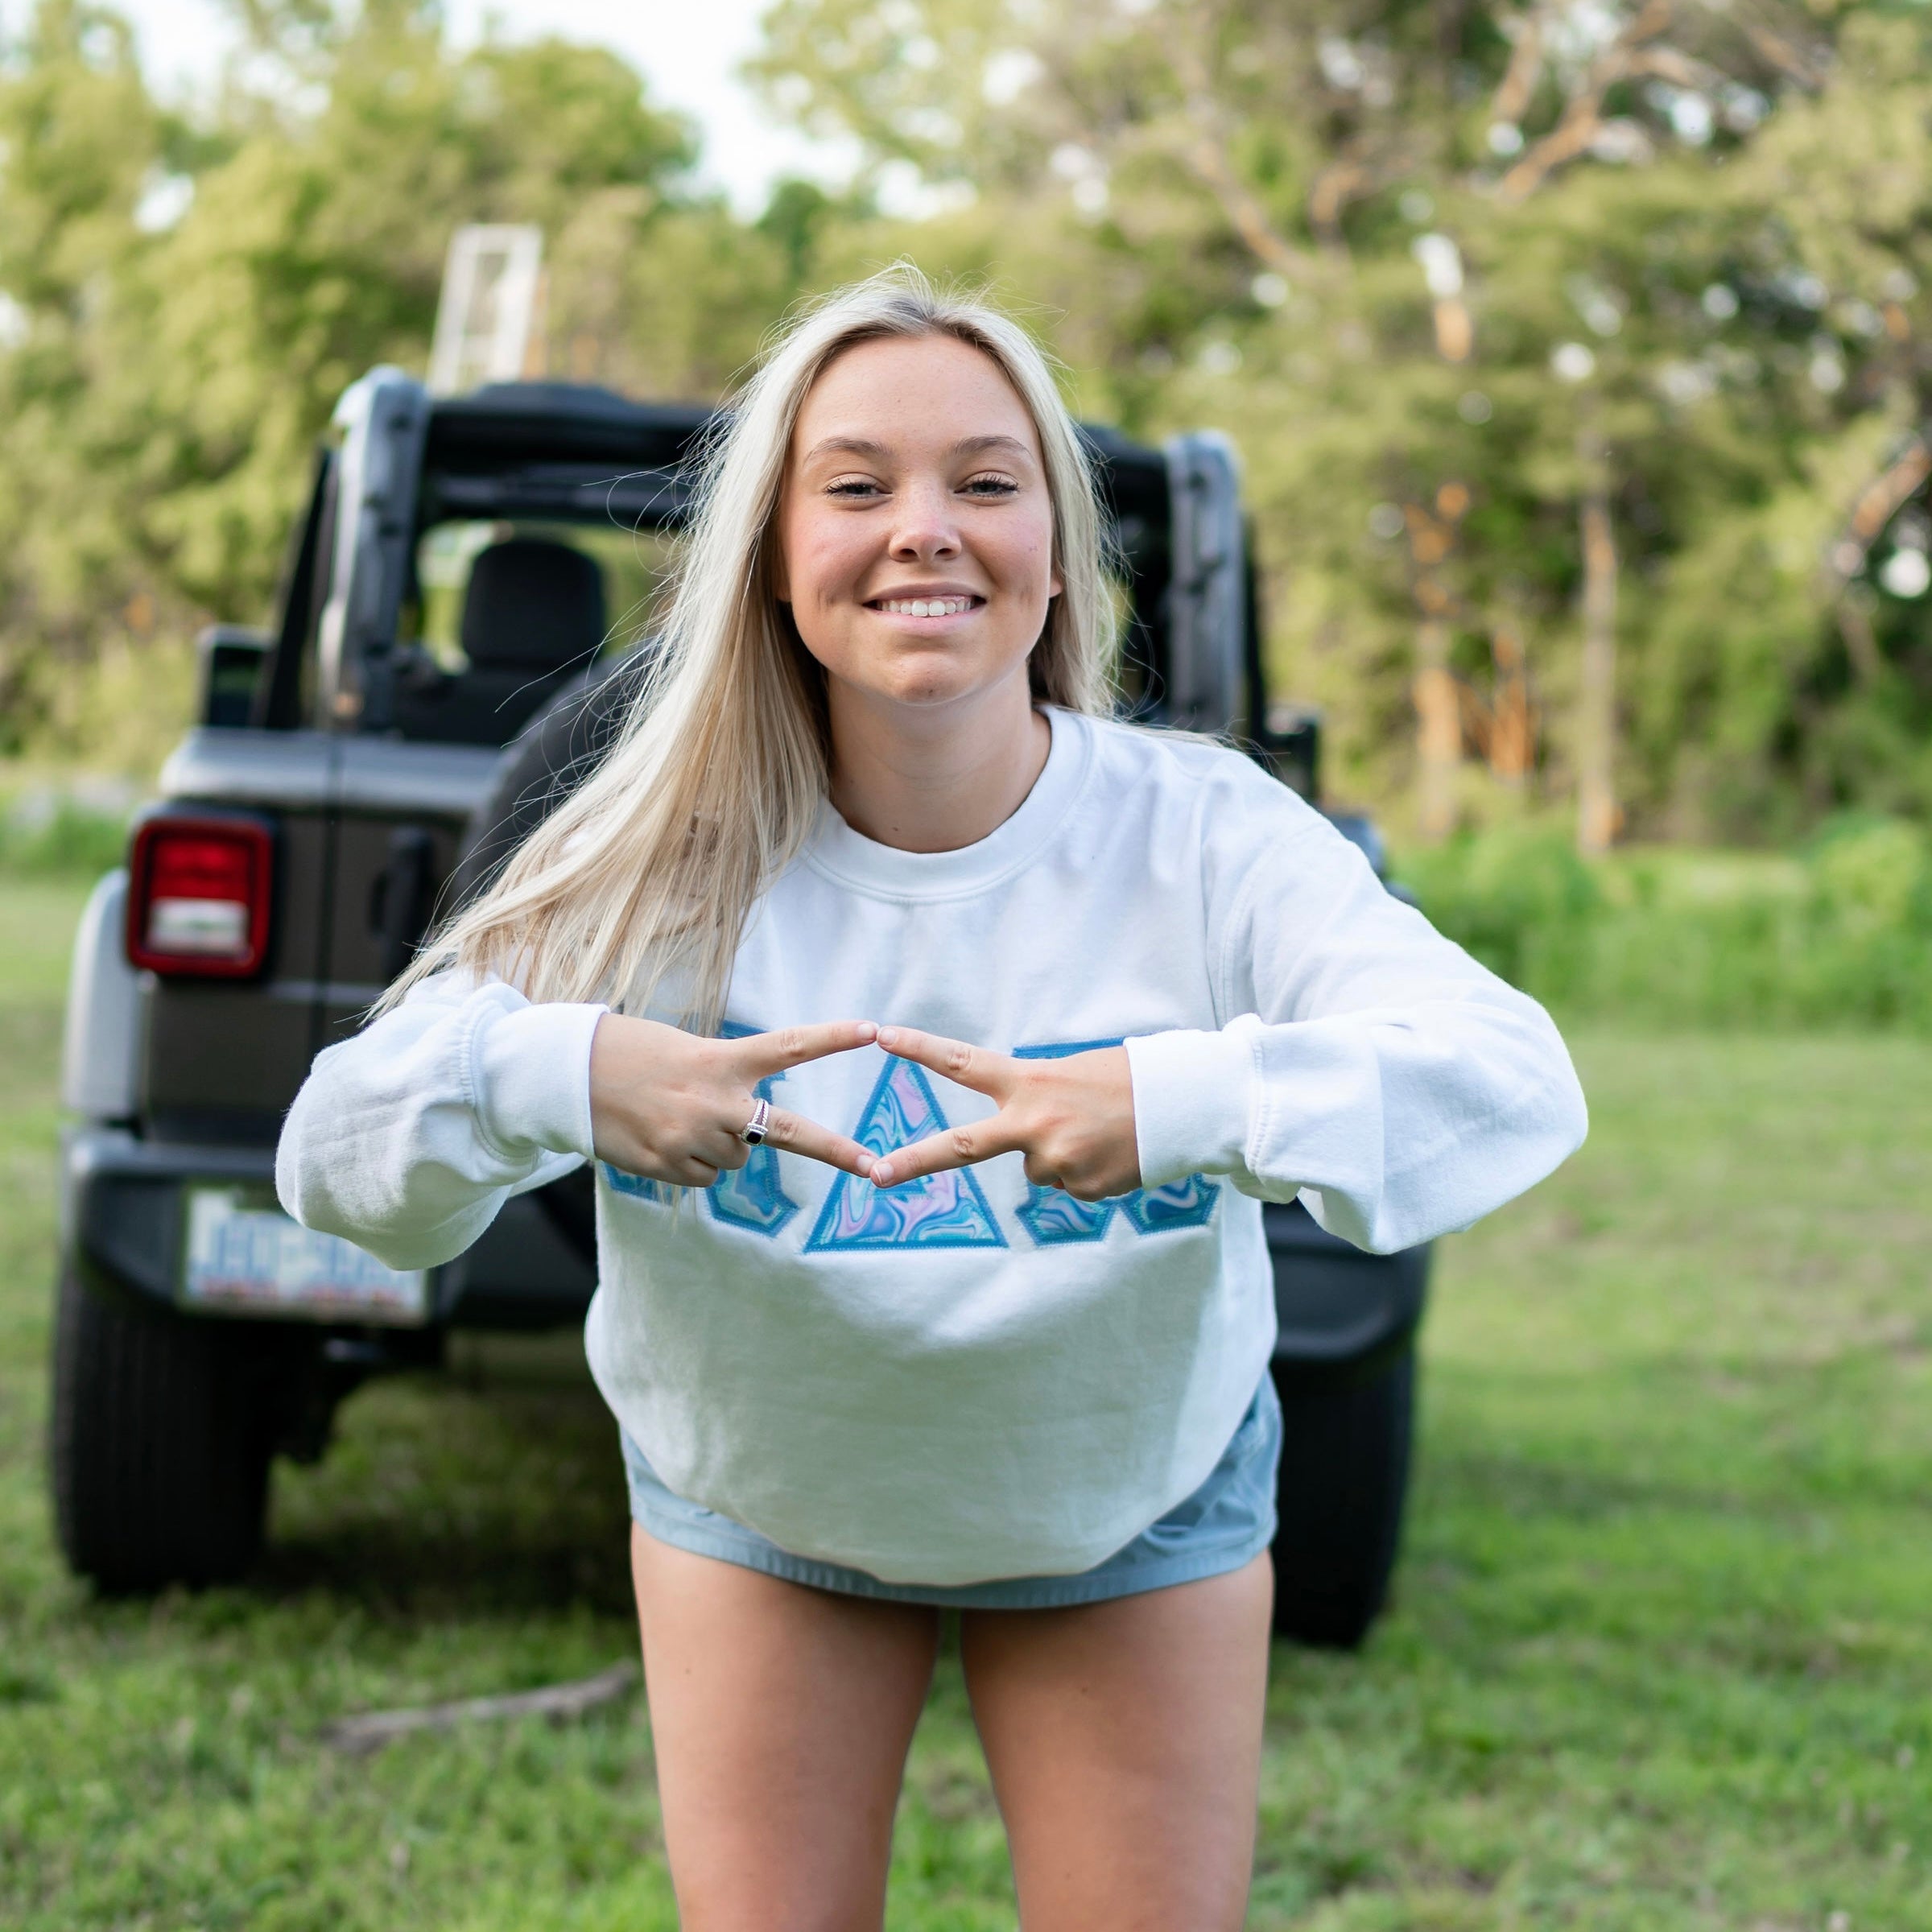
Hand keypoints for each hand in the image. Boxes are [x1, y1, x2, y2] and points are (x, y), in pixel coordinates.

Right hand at [589, 1016, 878, 1187]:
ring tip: (675, 1117)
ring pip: (738, 1160)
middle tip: (872, 1165)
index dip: (832, 1039)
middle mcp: (715, 1101)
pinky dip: (691, 1164)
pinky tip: (660, 1138)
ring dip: (720, 1145)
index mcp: (722, 1060)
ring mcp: (692, 1137)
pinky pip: (705, 1177)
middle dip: (834, 1149)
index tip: (873, 1031)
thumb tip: (748, 1138)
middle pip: (786, 1131)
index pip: (789, 1047)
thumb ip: (725, 1084)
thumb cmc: (632, 1055)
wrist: (567, 1075)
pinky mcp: (668, 1165)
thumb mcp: (686, 1053)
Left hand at [866, 1028, 1140, 1199]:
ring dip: (1060, 1156)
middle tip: (875, 1175)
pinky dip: (1087, 1172)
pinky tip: (1112, 1152)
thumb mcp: (1071, 1073)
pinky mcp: (1080, 1188)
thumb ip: (1034, 1101)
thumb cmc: (1126, 1081)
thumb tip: (1025, 1148)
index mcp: (1029, 1082)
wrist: (1183, 1107)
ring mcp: (1055, 1159)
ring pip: (1036, 1169)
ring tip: (1099, 1134)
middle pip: (960, 1147)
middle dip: (913, 1161)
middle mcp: (1033, 1123)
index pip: (963, 1062)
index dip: (920, 1048)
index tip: (880, 1036)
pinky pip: (1069, 1185)